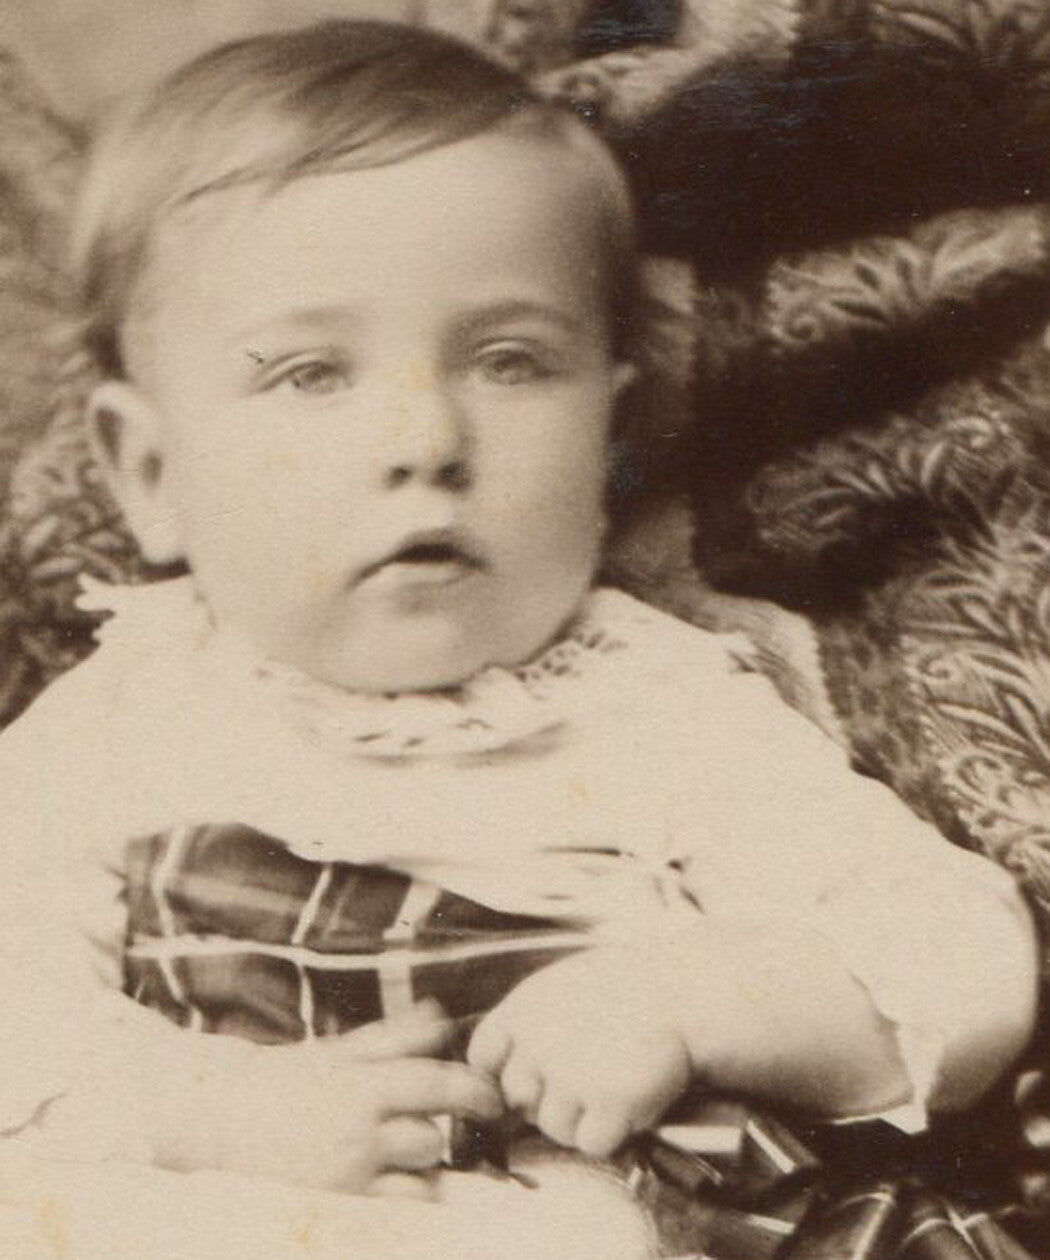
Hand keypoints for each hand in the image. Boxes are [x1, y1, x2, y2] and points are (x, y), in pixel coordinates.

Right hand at [207, 1003, 502, 1196]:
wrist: (219, 1122)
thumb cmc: (287, 1083)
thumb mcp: (339, 1054)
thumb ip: (393, 1038)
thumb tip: (441, 1018)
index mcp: (361, 1088)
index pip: (438, 1087)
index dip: (476, 1092)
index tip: (493, 1098)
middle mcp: (356, 1137)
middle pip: (430, 1142)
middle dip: (439, 1138)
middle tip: (429, 1132)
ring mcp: (345, 1182)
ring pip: (418, 1188)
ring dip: (421, 1177)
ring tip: (400, 1165)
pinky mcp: (336, 1215)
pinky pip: (393, 1220)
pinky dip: (400, 1208)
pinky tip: (386, 1191)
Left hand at [468, 946, 690, 1157]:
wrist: (684, 992)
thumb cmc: (631, 985)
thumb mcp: (565, 984)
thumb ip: (531, 1021)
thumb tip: (509, 1060)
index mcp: (523, 1009)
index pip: (483, 1057)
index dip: (505, 1069)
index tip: (531, 1072)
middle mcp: (538, 1046)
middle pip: (519, 1099)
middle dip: (546, 1097)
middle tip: (585, 1079)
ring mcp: (570, 1080)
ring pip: (554, 1127)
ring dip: (581, 1119)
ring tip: (613, 1086)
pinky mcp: (607, 1107)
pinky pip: (591, 1144)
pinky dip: (612, 1133)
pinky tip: (629, 1102)